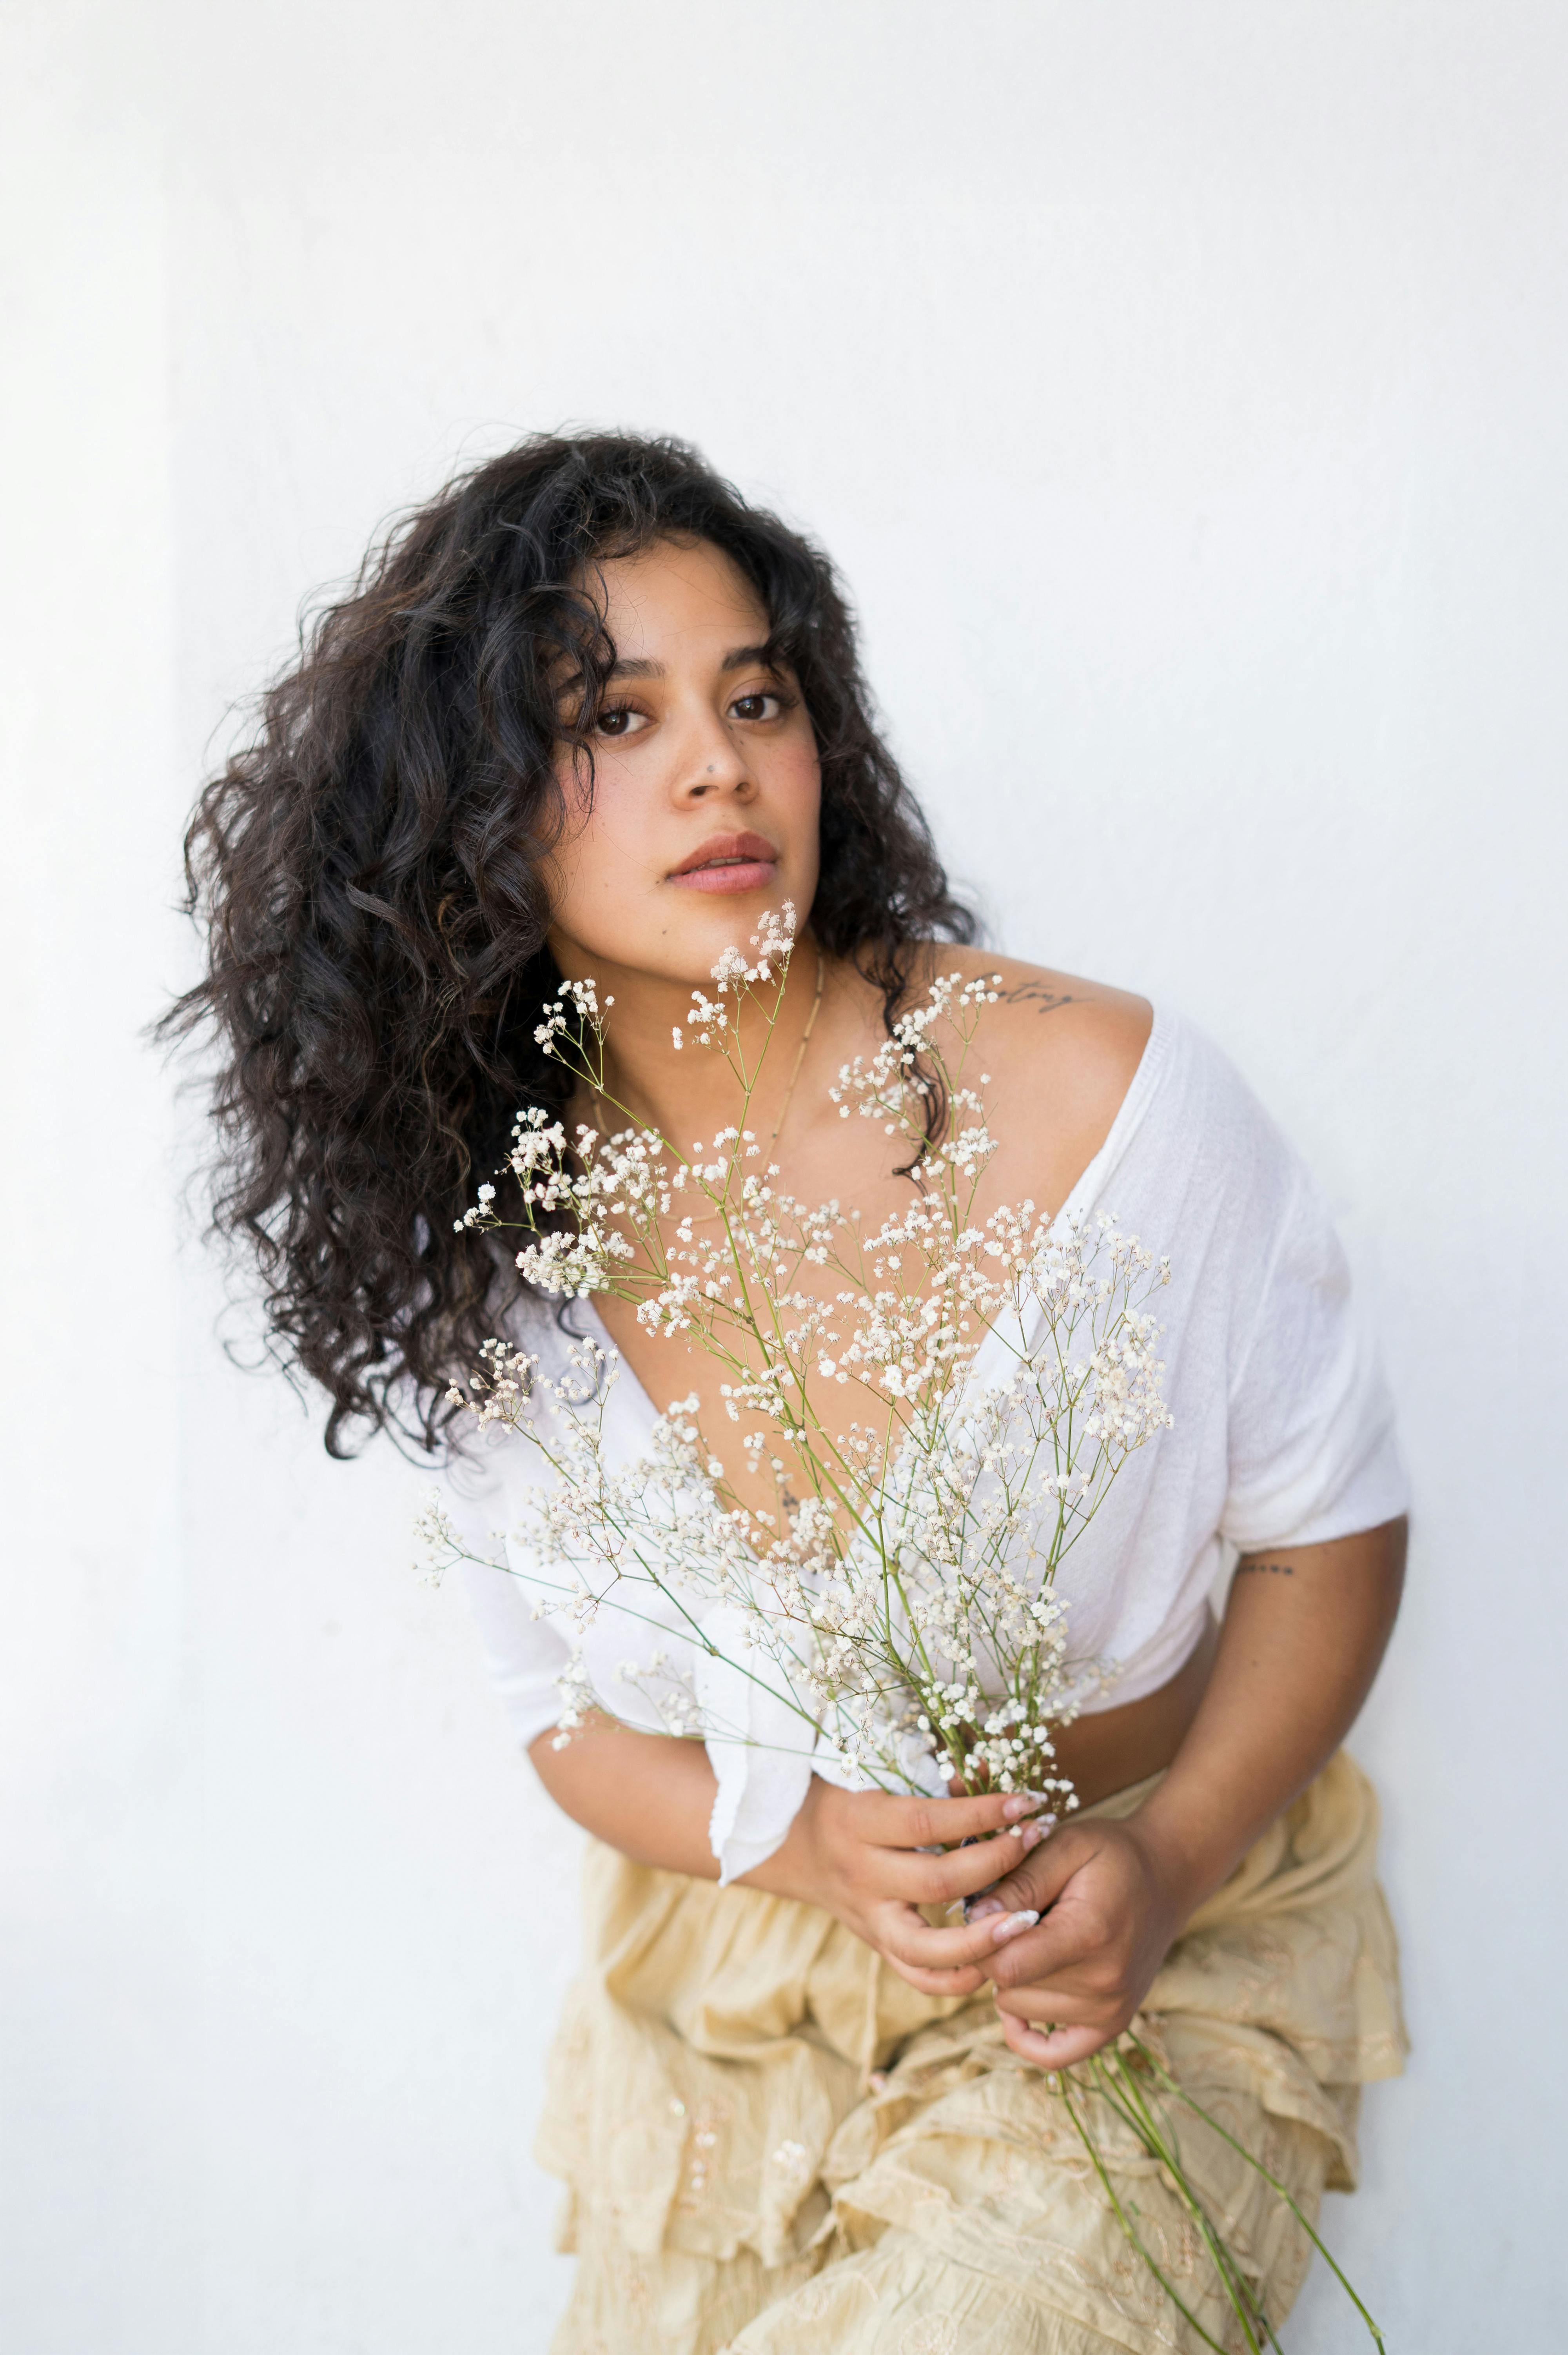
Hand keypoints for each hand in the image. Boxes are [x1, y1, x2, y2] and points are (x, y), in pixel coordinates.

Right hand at [750, 1778, 1062, 1996]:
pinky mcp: (876, 1944)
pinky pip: (917, 1977)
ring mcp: (867, 1917)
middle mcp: (861, 1875)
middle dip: (996, 1862)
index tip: (1024, 1802)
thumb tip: (986, 1772)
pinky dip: (957, 1979)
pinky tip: (996, 1959)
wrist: (793, 1845)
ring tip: (1027, 1919)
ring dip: (982, 1939)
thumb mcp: (875, 1780)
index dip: (979, 1813)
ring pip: (925, 1947)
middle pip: (937, 1881)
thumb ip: (928, 1780)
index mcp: (858, 1822)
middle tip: (1036, 1840)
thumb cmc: (845, 1798)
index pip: (926, 1821)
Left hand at [969, 1813, 1193, 2066]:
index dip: (982, 1939)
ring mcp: (1111, 2011)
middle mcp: (1104, 1984)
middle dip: (997, 1950)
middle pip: (1009, 1987)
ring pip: (1020, 2009)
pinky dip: (1027, 2033)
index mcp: (1090, 1934)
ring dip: (1014, 1978)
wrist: (1166, 1876)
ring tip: (1037, 1939)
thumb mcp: (1066, 1846)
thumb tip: (973, 1917)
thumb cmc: (1109, 1856)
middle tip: (1017, 1918)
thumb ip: (1020, 1882)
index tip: (987, 1908)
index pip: (1007, 1965)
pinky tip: (1020, 2002)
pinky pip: (1053, 2053)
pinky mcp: (1111, 2025)